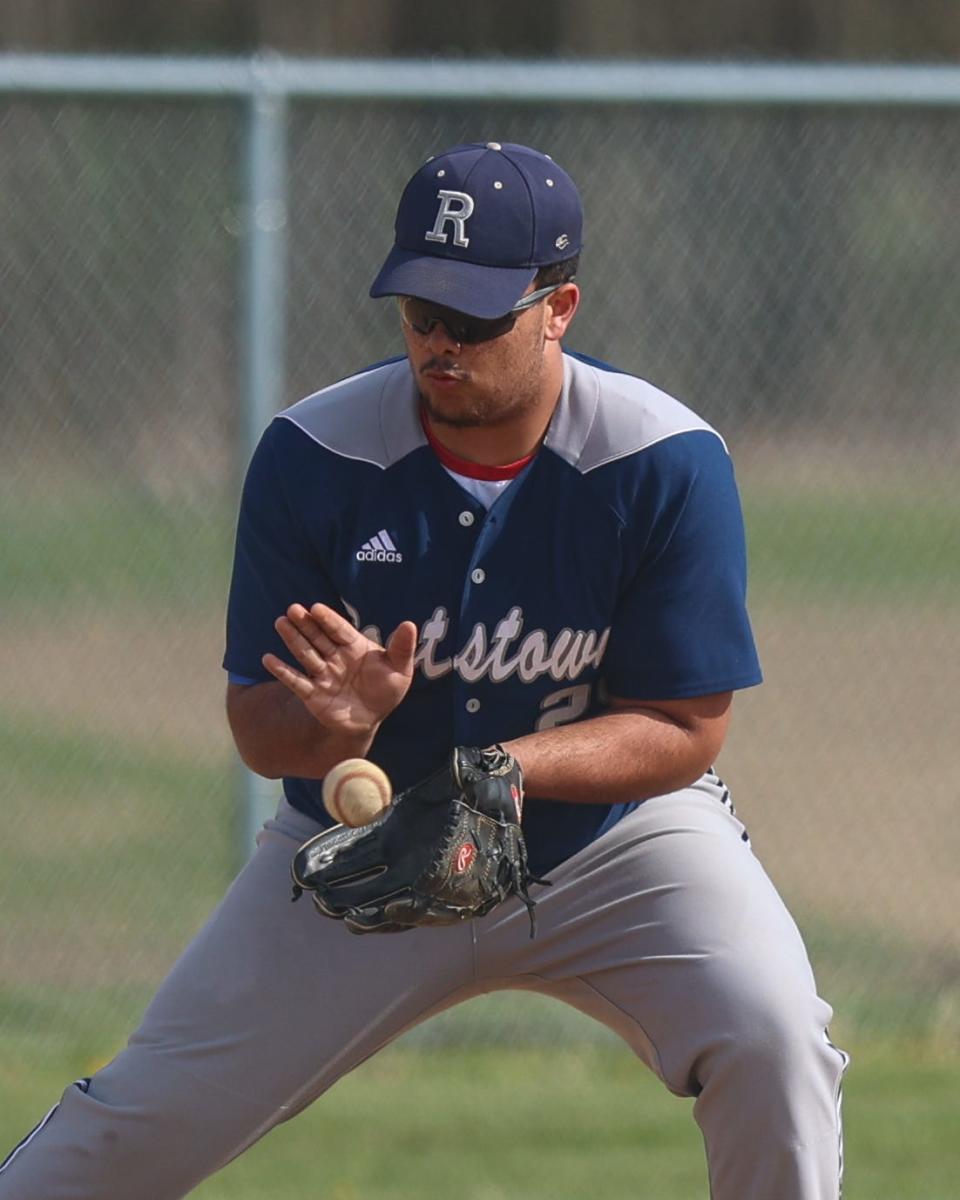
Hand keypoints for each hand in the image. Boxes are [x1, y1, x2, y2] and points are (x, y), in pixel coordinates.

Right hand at [263, 604, 416, 736]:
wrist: (369, 720)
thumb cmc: (385, 690)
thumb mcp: (400, 669)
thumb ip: (401, 648)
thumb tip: (409, 624)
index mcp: (354, 647)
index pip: (339, 630)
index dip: (328, 619)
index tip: (316, 607)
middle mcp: (335, 657)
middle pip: (318, 637)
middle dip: (305, 624)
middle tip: (292, 609)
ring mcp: (322, 675)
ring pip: (305, 654)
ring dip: (293, 639)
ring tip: (280, 622)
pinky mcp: (312, 694)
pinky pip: (296, 681)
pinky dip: (283, 671)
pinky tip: (269, 659)